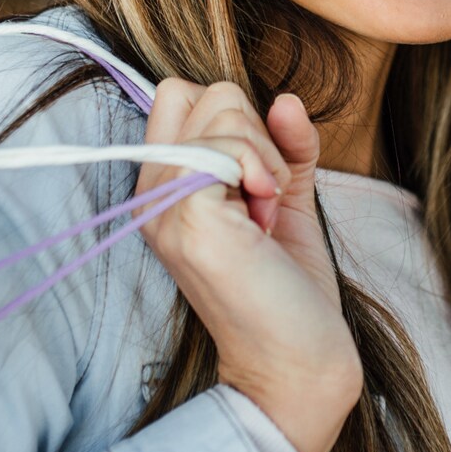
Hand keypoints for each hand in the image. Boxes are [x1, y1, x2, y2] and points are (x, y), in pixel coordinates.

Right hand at [135, 80, 360, 451]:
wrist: (299, 360)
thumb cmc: (290, 287)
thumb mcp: (285, 195)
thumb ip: (284, 143)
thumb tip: (286, 98)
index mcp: (165, 187)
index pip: (182, 94)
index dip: (235, 122)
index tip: (259, 181)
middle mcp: (151, 194)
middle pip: (205, 92)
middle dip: (254, 133)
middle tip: (263, 202)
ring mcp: (163, 205)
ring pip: (221, 107)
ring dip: (266, 155)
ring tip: (265, 217)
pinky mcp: (187, 216)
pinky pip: (228, 143)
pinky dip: (265, 167)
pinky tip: (266, 219)